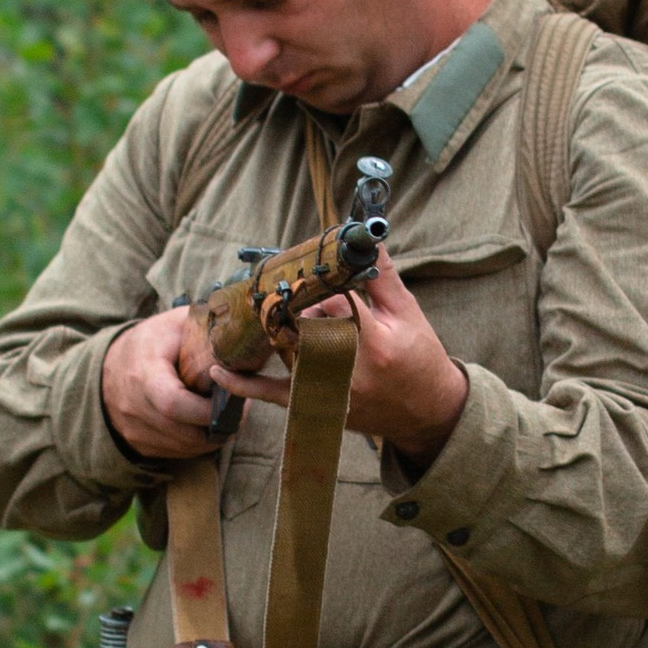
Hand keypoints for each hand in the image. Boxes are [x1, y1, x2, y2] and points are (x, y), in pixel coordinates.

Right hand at [100, 305, 227, 464]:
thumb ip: (208, 332)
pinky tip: (205, 423)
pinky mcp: (139, 445)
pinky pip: (176, 453)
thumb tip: (243, 340)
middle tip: (240, 411)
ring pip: (184, 447)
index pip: (173, 403)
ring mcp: (134, 430)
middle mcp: (133, 406)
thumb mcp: (177, 324)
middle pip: (183, 431)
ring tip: (227, 415)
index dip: (205, 410)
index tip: (230, 400)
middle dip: (218, 425)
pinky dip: (197, 443)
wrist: (111, 364)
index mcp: (143, 373)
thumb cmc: (153, 341)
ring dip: (212, 437)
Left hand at [212, 251, 468, 467]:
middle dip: (299, 303)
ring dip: (279, 328)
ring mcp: (328, 390)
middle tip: (295, 287)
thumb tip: (366, 236)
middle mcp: (347, 368)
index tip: (316, 264)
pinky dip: (245, 385)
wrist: (427, 412)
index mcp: (373, 341)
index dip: (322, 279)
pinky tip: (220, 370)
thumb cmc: (419, 357)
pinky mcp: (316, 404)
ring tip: (269, 307)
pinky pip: (272, 395)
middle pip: (304, 324)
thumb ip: (383, 276)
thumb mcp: (408, 313)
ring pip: (287, 350)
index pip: (334, 300)